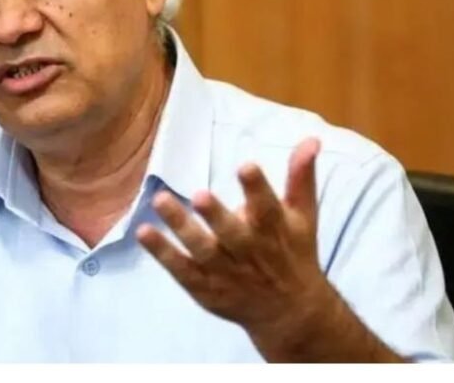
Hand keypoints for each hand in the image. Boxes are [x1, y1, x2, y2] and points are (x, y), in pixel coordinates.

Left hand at [136, 137, 335, 351]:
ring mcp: (226, 273)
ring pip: (202, 250)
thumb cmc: (295, 254)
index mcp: (275, 232)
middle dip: (216, 215)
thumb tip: (311, 139)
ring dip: (181, 227)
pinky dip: (162, 253)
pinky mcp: (205, 288)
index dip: (257, 188)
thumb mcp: (303, 216)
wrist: (291, 314)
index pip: (268, 209)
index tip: (246, 166)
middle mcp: (250, 253)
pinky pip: (181, 270)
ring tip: (160, 200)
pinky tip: (143, 232)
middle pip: (232, 234)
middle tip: (200, 195)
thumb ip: (301, 177)